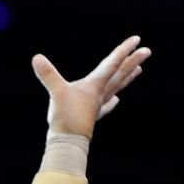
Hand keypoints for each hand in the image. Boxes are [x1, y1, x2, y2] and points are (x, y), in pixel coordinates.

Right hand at [31, 35, 151, 138]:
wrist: (68, 143)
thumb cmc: (65, 118)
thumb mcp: (56, 93)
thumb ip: (48, 75)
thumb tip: (37, 58)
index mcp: (95, 85)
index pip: (113, 63)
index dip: (124, 50)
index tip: (138, 40)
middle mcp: (100, 94)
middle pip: (120, 74)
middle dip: (133, 61)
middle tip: (147, 51)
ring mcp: (98, 105)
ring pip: (116, 87)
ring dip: (127, 77)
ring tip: (139, 70)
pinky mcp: (92, 116)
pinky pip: (106, 106)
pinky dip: (112, 101)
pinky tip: (116, 100)